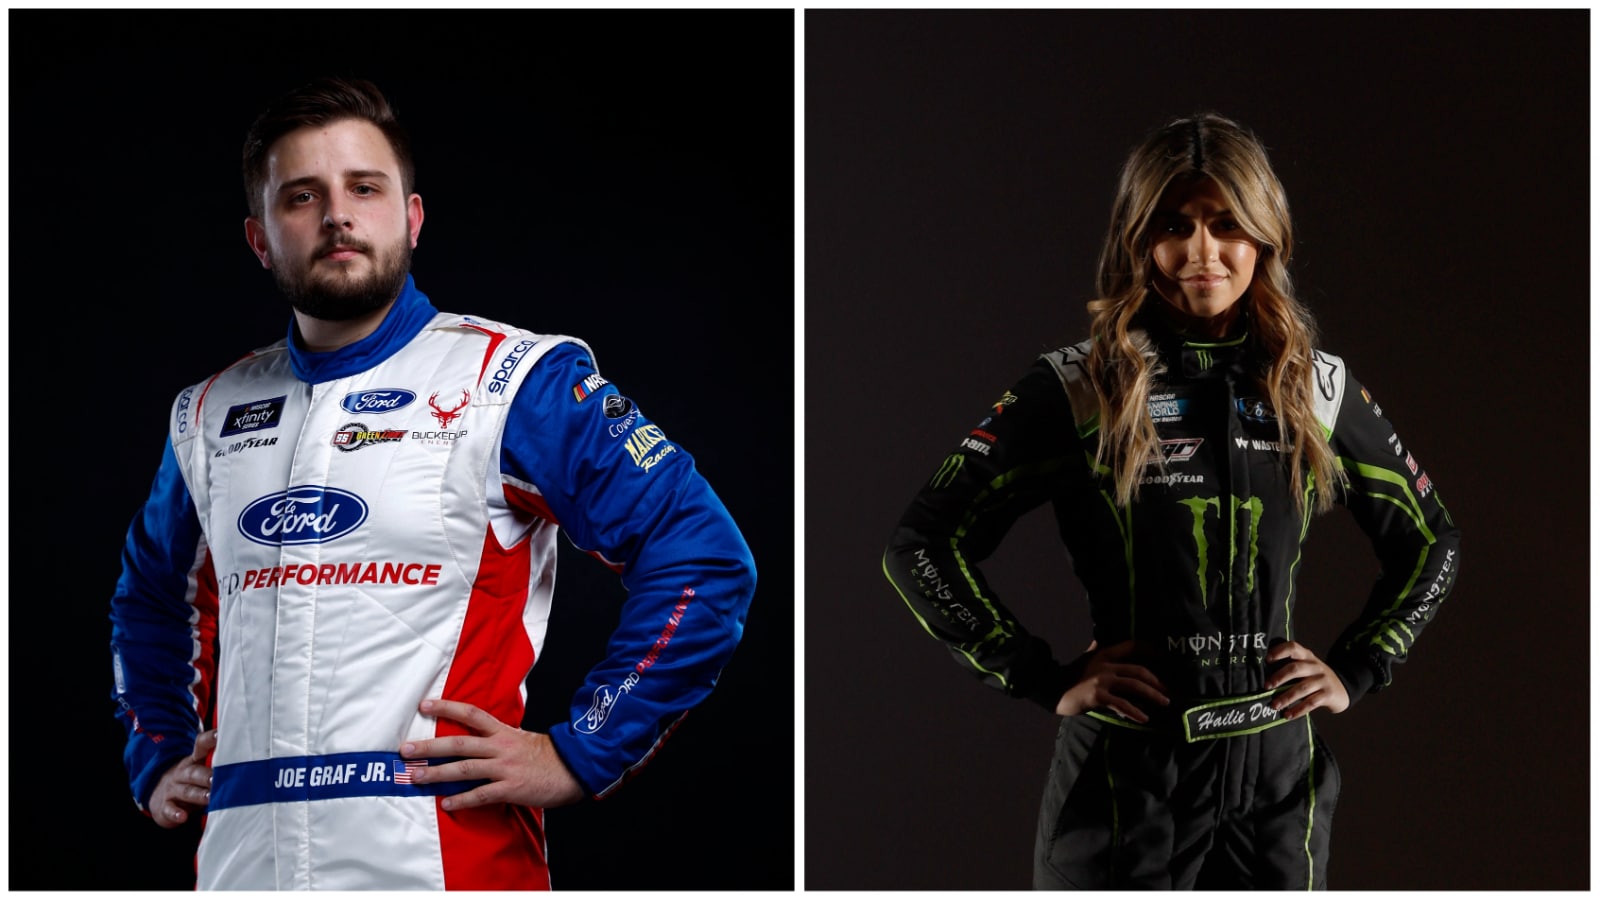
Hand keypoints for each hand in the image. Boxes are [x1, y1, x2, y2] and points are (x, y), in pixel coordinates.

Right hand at [149, 728, 216, 827]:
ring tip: (209, 797)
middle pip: (194, 772)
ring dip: (198, 794)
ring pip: (186, 791)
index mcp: (194, 760)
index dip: (209, 740)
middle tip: (217, 778)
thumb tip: (253, 758)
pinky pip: (169, 809)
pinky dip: (176, 814)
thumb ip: (221, 764)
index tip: (220, 735)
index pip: (200, 746)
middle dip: (206, 775)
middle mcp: (183, 773)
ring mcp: (173, 789)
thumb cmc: (193, 781)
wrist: (160, 795)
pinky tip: (183, 817)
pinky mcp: (165, 806)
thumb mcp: (203, 769)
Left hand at [400, 698, 585, 810]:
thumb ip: (497, 738)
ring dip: (437, 773)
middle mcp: (501, 746)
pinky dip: (462, 800)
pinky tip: (445, 804)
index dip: (446, 708)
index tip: (424, 705)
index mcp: (503, 731)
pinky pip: (481, 794)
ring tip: (415, 776)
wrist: (574, 769)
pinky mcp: (511, 788)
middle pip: (459, 743)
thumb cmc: (547, 756)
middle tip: (405, 749)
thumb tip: (473, 741)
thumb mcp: (522, 738)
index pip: (470, 714)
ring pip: (464, 768)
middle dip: (430, 746)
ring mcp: (505, 767)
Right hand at [1054, 640, 1169, 721]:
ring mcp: (1101, 680)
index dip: (1149, 650)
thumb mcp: (1083, 658)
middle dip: (1156, 681)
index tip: (1164, 658)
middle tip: (1168, 691)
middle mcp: (1105, 665)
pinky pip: (1121, 704)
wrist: (1051, 688)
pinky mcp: (1097, 695)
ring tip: (1164, 703)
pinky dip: (1134, 711)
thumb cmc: (1069, 675)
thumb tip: (1097, 639)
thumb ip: (1093, 649)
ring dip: (1152, 694)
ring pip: (1134, 685)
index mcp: (1104, 654)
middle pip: (1138, 670)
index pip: (1131, 646)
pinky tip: (1143, 718)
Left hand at [1266, 641, 1349, 718]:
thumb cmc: (1315, 678)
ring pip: (1302, 688)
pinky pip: (1311, 703)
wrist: (1342, 690)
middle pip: (1295, 668)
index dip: (1279, 651)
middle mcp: (1315, 666)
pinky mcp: (1328, 694)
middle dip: (1279, 677)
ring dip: (1286, 697)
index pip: (1293, 647)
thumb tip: (1265, 679)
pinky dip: (1298, 710)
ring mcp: (1323, 680)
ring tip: (1274, 705)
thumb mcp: (1306, 667)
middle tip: (1267, 687)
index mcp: (1307, 656)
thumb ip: (1290, 667)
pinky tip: (1288, 715)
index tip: (1267, 659)